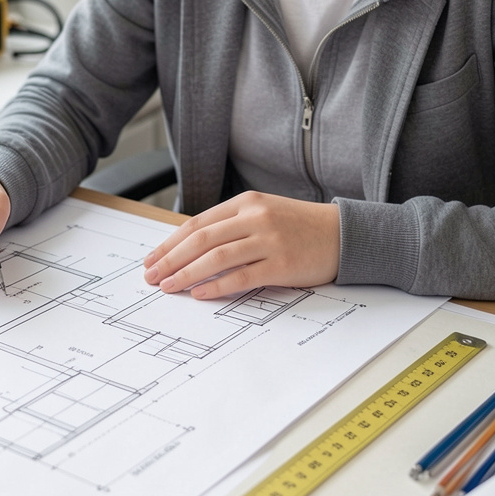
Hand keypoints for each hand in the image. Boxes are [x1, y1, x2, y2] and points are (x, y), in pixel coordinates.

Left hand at [143, 191, 339, 297]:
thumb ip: (231, 225)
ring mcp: (269, 240)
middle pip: (201, 239)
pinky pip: (242, 277)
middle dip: (170, 259)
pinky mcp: (282, 264)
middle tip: (151, 275)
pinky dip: (216, 286)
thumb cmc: (298, 227)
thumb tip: (189, 248)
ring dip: (186, 274)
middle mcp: (255, 217)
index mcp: (246, 202)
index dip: (170, 243)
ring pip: (216, 258)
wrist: (343, 234)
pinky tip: (199, 293)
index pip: (198, 223)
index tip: (152, 259)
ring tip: (168, 286)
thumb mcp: (263, 213)